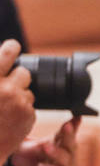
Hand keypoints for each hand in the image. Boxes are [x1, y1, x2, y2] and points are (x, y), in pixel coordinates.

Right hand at [0, 39, 34, 161]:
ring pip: (28, 91)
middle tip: (7, 88)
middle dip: (17, 79)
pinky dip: (22, 110)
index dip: (11, 48)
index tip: (14, 46)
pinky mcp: (28, 115)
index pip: (7, 53)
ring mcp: (19, 102)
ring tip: (4, 109)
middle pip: (24, 73)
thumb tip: (1, 56)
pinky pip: (30, 106)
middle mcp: (5, 88)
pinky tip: (9, 119)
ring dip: (20, 96)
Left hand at [13, 117, 80, 165]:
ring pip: (68, 160)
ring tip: (46, 148)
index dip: (73, 126)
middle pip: (71, 145)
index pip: (66, 136)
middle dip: (69, 135)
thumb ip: (27, 143)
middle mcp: (68, 162)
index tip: (77, 115)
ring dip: (57, 153)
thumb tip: (20, 122)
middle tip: (66, 125)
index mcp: (59, 152)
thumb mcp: (22, 156)